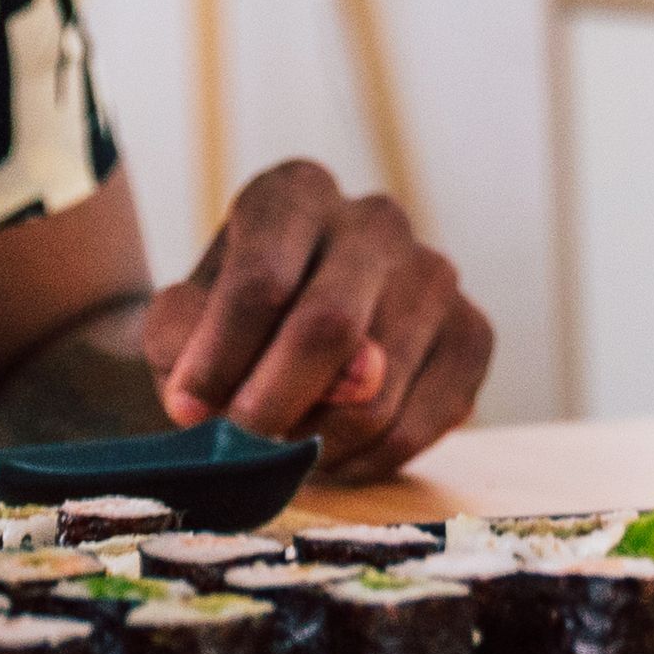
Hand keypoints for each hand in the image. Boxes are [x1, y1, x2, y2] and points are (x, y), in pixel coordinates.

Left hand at [140, 158, 495, 474]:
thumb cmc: (227, 327)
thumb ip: (193, 342)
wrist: (290, 336)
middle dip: (276, 402)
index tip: (188, 410)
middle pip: (330, 325)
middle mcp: (374, 219)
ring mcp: (433, 272)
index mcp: (295, 193)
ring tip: (284, 450)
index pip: (262, 278)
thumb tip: (256, 390)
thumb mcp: (180, 323)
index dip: (221, 358)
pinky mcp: (473, 332)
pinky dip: (368, 460)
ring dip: (318, 442)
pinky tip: (335, 456)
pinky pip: (423, 423)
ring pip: (379, 388)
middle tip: (242, 445)